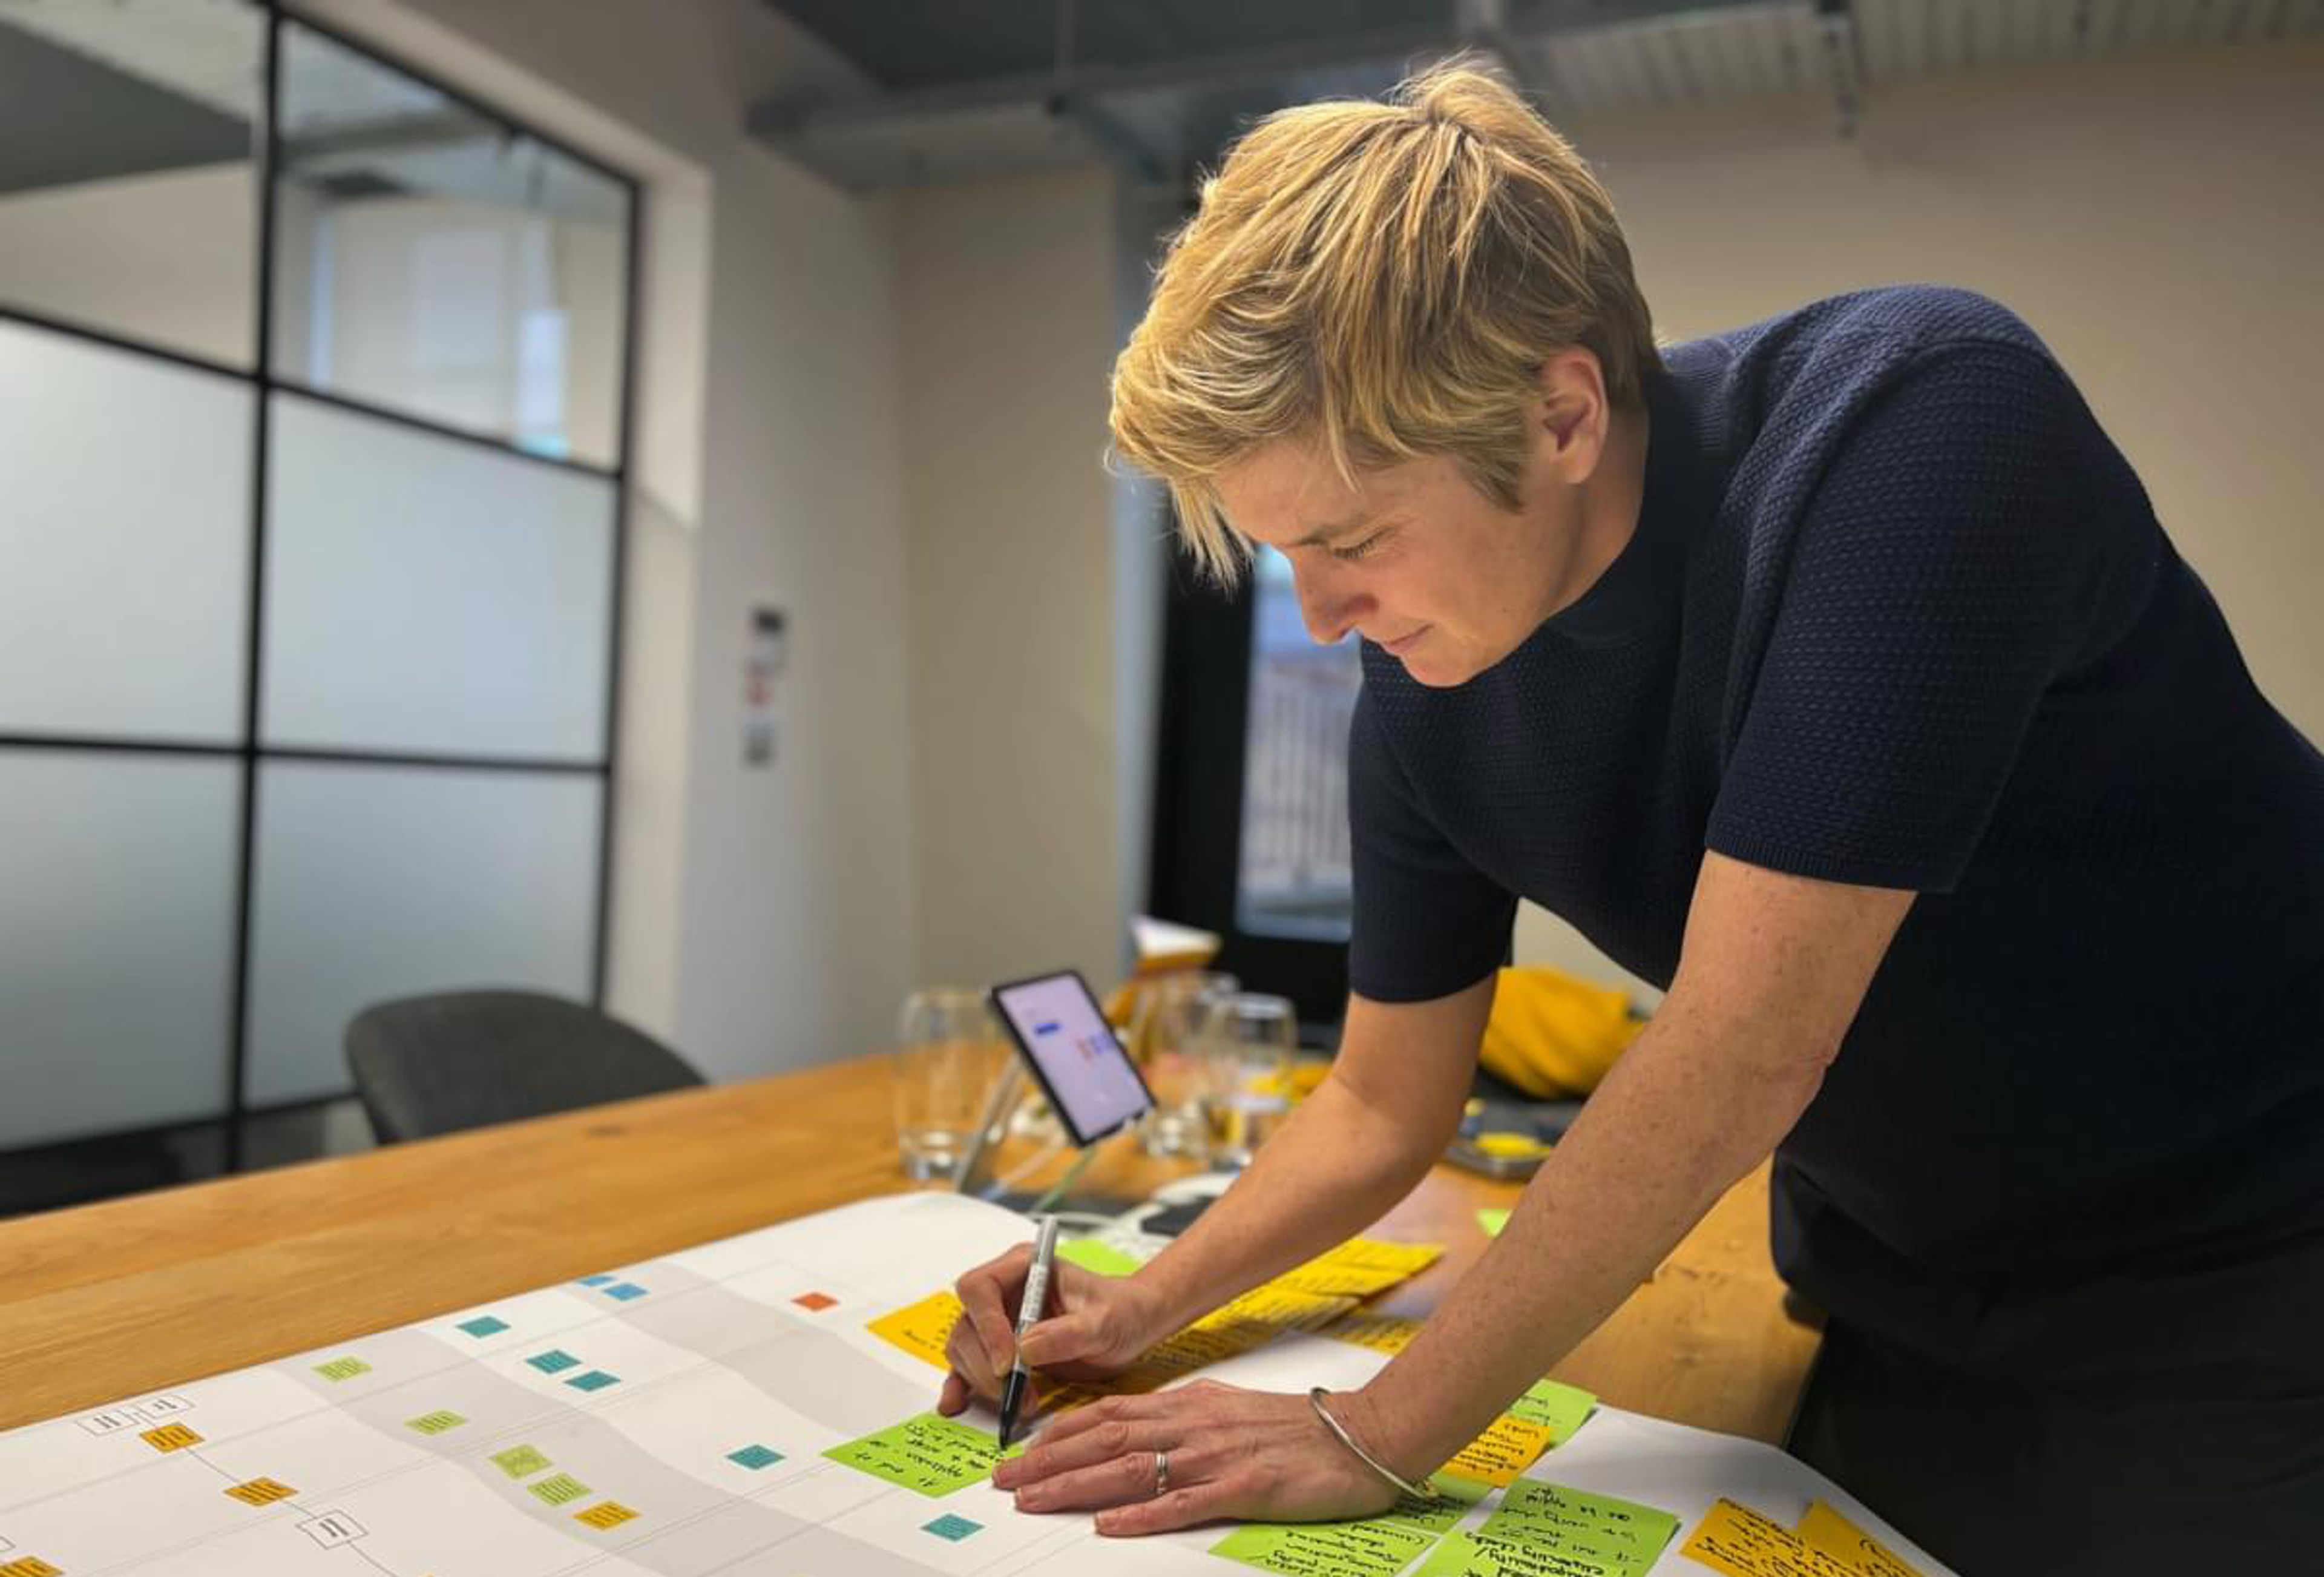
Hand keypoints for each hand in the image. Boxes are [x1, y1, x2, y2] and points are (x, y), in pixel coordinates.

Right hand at [937, 1244, 1162, 1415]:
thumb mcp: (1105, 1321)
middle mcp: (1004, 1291)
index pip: (980, 1288)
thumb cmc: (1120, 1311)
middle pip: (968, 1324)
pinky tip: (957, 1404)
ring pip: (964, 1348)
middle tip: (1016, 1394)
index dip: (987, 1326)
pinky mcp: (998, 1349)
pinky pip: (968, 1366)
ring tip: (1021, 1403)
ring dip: (983, 1382)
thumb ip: (1069, 1333)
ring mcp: (998, 1320)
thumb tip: (1025, 1348)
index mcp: (1025, 1267)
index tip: (1010, 1362)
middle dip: (986, 1365)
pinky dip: (962, 1386)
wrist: (1131, 1325)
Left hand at [991, 1381, 1401, 1534]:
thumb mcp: (1226, 1410)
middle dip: (1048, 1460)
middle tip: (1003, 1481)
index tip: (1019, 1450)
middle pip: (1106, 1440)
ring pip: (1132, 1468)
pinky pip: (1184, 1503)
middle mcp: (1194, 1424)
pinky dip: (1143, 1514)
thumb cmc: (1296, 1428)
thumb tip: (1132, 1429)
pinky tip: (1110, 1524)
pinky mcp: (1245, 1488)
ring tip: (1033, 1500)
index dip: (1059, 1432)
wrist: (1361, 1435)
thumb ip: (1180, 1418)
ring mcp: (1217, 1456)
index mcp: (1189, 1404)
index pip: (1108, 1414)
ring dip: (1076, 1485)